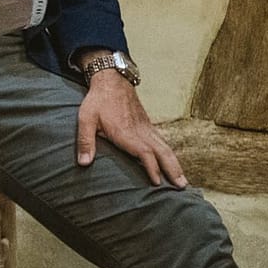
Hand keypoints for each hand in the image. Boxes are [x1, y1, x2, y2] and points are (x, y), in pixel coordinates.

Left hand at [76, 71, 184, 187]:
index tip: (157, 182)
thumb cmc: (98, 101)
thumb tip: (83, 163)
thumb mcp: (85, 119)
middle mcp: (141, 132)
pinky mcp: (148, 126)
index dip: (151, 168)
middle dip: (172, 169)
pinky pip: (163, 142)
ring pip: (166, 148)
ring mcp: (147, 128)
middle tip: (183, 186)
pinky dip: (170, 155)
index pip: (144, 152)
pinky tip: (174, 164)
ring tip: (183, 181)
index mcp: (126, 132)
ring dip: (175, 164)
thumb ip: (85, 141)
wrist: (112, 81)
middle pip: (162, 152)